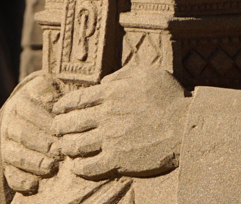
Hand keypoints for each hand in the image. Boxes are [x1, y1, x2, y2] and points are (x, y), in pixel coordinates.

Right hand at [0, 74, 63, 193]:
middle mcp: (10, 123)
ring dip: (32, 162)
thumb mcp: (56, 91)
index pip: (29, 110)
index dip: (45, 122)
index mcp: (21, 102)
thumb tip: (55, 100)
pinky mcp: (9, 164)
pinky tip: (35, 184)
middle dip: (41, 143)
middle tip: (59, 151)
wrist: (45, 118)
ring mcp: (7, 145)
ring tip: (51, 167)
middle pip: (21, 134)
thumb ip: (56, 92)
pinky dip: (21, 181)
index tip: (61, 131)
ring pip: (13, 155)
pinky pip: (10, 174)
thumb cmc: (58, 104)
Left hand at [52, 66, 188, 179]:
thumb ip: (121, 74)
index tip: (57, 110)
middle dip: (60, 126)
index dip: (63, 106)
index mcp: (111, 94)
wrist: (185, 125)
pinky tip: (76, 166)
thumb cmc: (169, 97)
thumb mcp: (146, 73)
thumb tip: (103, 81)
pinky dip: (79, 167)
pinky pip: (91, 166)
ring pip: (78, 145)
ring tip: (62, 147)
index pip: (77, 100)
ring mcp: (111, 138)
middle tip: (55, 130)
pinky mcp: (119, 159)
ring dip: (66, 146)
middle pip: (72, 122)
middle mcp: (106, 115)